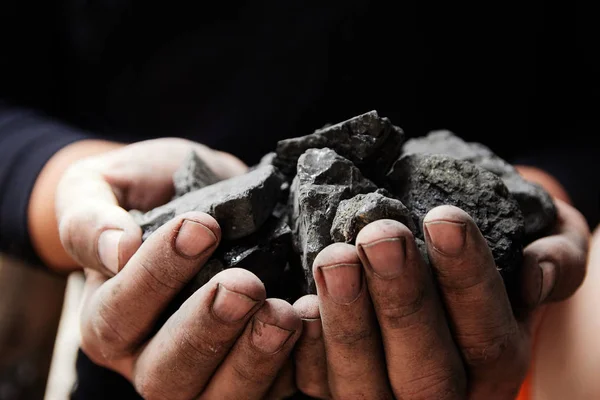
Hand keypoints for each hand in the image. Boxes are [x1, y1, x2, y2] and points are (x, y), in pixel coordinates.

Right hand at [53, 139, 301, 398]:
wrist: (201, 194)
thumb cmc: (149, 190)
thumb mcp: (100, 187)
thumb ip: (90, 217)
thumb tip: (115, 249)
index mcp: (108, 319)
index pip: (120, 313)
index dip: (158, 275)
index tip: (201, 226)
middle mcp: (150, 358)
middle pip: (168, 375)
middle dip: (208, 329)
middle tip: (244, 284)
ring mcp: (204, 372)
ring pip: (221, 396)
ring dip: (255, 358)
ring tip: (284, 313)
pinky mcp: (254, 370)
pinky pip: (274, 387)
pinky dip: (297, 363)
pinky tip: (314, 323)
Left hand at [293, 200, 588, 398]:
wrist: (444, 251)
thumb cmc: (498, 243)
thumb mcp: (548, 240)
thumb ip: (560, 256)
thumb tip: (537, 273)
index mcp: (495, 365)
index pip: (489, 338)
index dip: (468, 281)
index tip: (444, 219)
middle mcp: (444, 393)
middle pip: (427, 371)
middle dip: (403, 302)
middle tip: (382, 237)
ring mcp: (385, 396)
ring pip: (364, 385)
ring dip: (347, 323)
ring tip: (335, 259)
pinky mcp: (336, 388)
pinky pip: (316, 385)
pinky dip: (306, 349)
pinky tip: (300, 305)